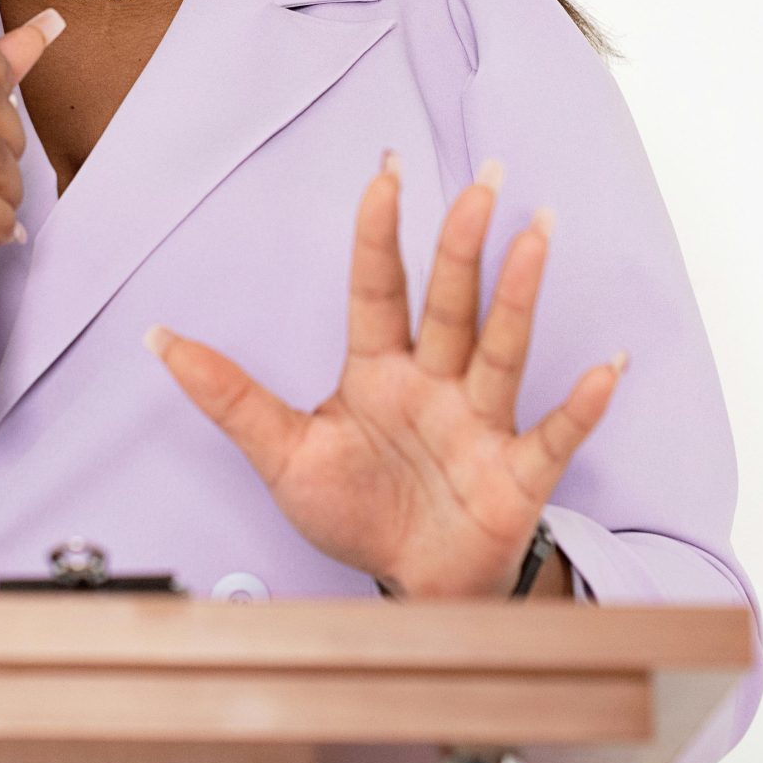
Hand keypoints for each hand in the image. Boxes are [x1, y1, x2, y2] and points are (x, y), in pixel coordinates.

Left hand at [145, 151, 625, 598]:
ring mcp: (480, 423)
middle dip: (462, 244)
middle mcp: (435, 383)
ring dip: (520, 294)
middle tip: (482, 180)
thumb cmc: (354, 512)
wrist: (408, 590)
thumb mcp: (280, 453)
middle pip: (449, 303)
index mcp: (378, 370)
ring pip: (502, 348)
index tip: (383, 173)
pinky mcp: (517, 473)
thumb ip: (226, 395)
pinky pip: (554, 433)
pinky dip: (580, 404)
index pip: (378, 288)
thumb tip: (156, 338)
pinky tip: (605, 367)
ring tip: (538, 234)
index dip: (379, 234)